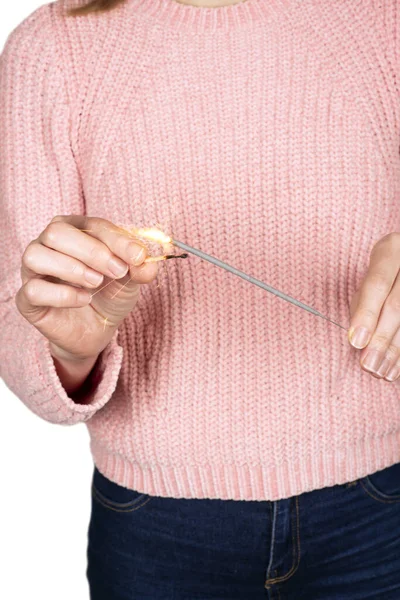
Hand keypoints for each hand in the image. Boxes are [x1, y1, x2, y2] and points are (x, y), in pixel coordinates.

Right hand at [15, 215, 158, 361]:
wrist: (98, 330)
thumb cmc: (109, 294)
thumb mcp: (131, 280)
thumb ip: (140, 268)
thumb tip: (146, 261)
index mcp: (75, 230)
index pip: (92, 225)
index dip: (116, 239)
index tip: (138, 256)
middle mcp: (49, 245)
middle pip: (56, 232)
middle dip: (91, 251)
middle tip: (117, 271)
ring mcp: (34, 271)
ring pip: (36, 255)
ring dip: (71, 268)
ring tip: (96, 283)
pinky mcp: (28, 300)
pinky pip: (33, 290)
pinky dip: (61, 294)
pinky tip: (83, 300)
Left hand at [348, 233, 399, 381]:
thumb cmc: (387, 275)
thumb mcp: (372, 278)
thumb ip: (363, 303)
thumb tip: (357, 338)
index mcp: (391, 249)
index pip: (377, 284)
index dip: (366, 314)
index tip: (355, 341)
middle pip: (398, 305)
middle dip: (382, 339)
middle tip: (368, 365)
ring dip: (398, 351)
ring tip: (382, 372)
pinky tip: (397, 368)